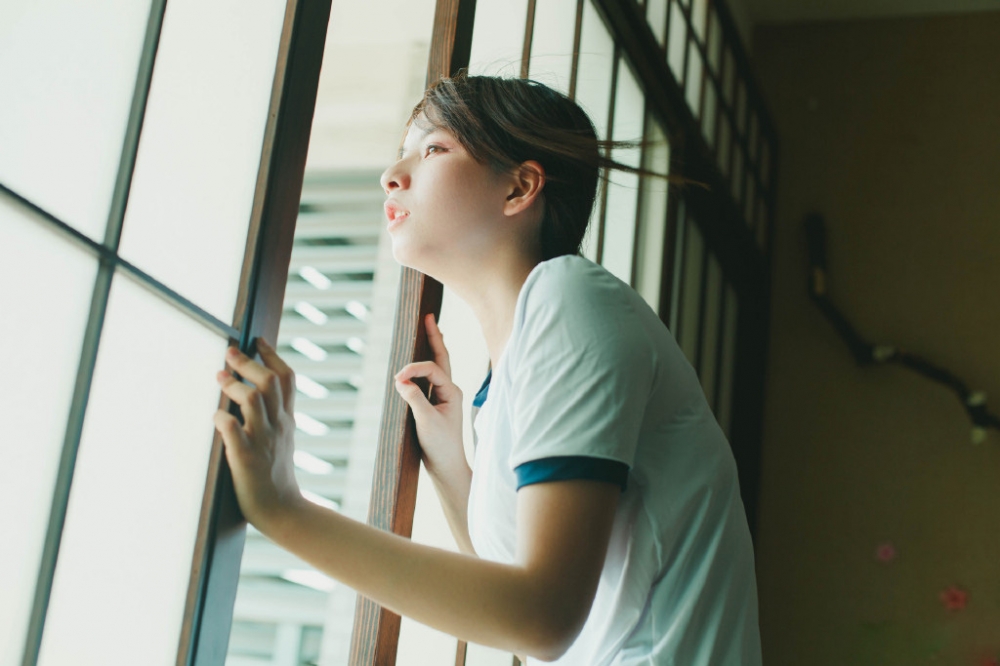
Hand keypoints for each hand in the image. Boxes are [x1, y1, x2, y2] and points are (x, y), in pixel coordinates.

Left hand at [214, 338, 303, 532]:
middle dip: (249, 362)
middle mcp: (277, 426)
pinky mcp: (246, 459)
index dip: (272, 355)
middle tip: (230, 351)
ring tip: (219, 376)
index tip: (256, 340)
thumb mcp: (282, 439)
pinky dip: (223, 419)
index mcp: (286, 420)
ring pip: (254, 400)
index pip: (286, 379)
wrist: (283, 511)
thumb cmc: (275, 476)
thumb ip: (273, 416)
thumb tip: (254, 392)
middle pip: (270, 382)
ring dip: (234, 385)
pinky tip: (216, 417)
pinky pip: (234, 432)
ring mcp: (263, 441)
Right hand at [394, 313, 466, 476]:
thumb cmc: (441, 446)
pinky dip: (423, 366)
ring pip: (437, 366)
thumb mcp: (426, 422)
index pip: (432, 369)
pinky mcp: (435, 404)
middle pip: (441, 357)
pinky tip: (418, 359)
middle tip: (428, 316)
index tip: (397, 378)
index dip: (414, 369)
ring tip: (428, 327)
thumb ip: (414, 399)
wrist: (447, 467)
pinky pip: (429, 379)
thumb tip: (400, 380)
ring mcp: (443, 396)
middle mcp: (450, 390)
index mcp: (452, 391)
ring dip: (431, 347)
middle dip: (434, 337)